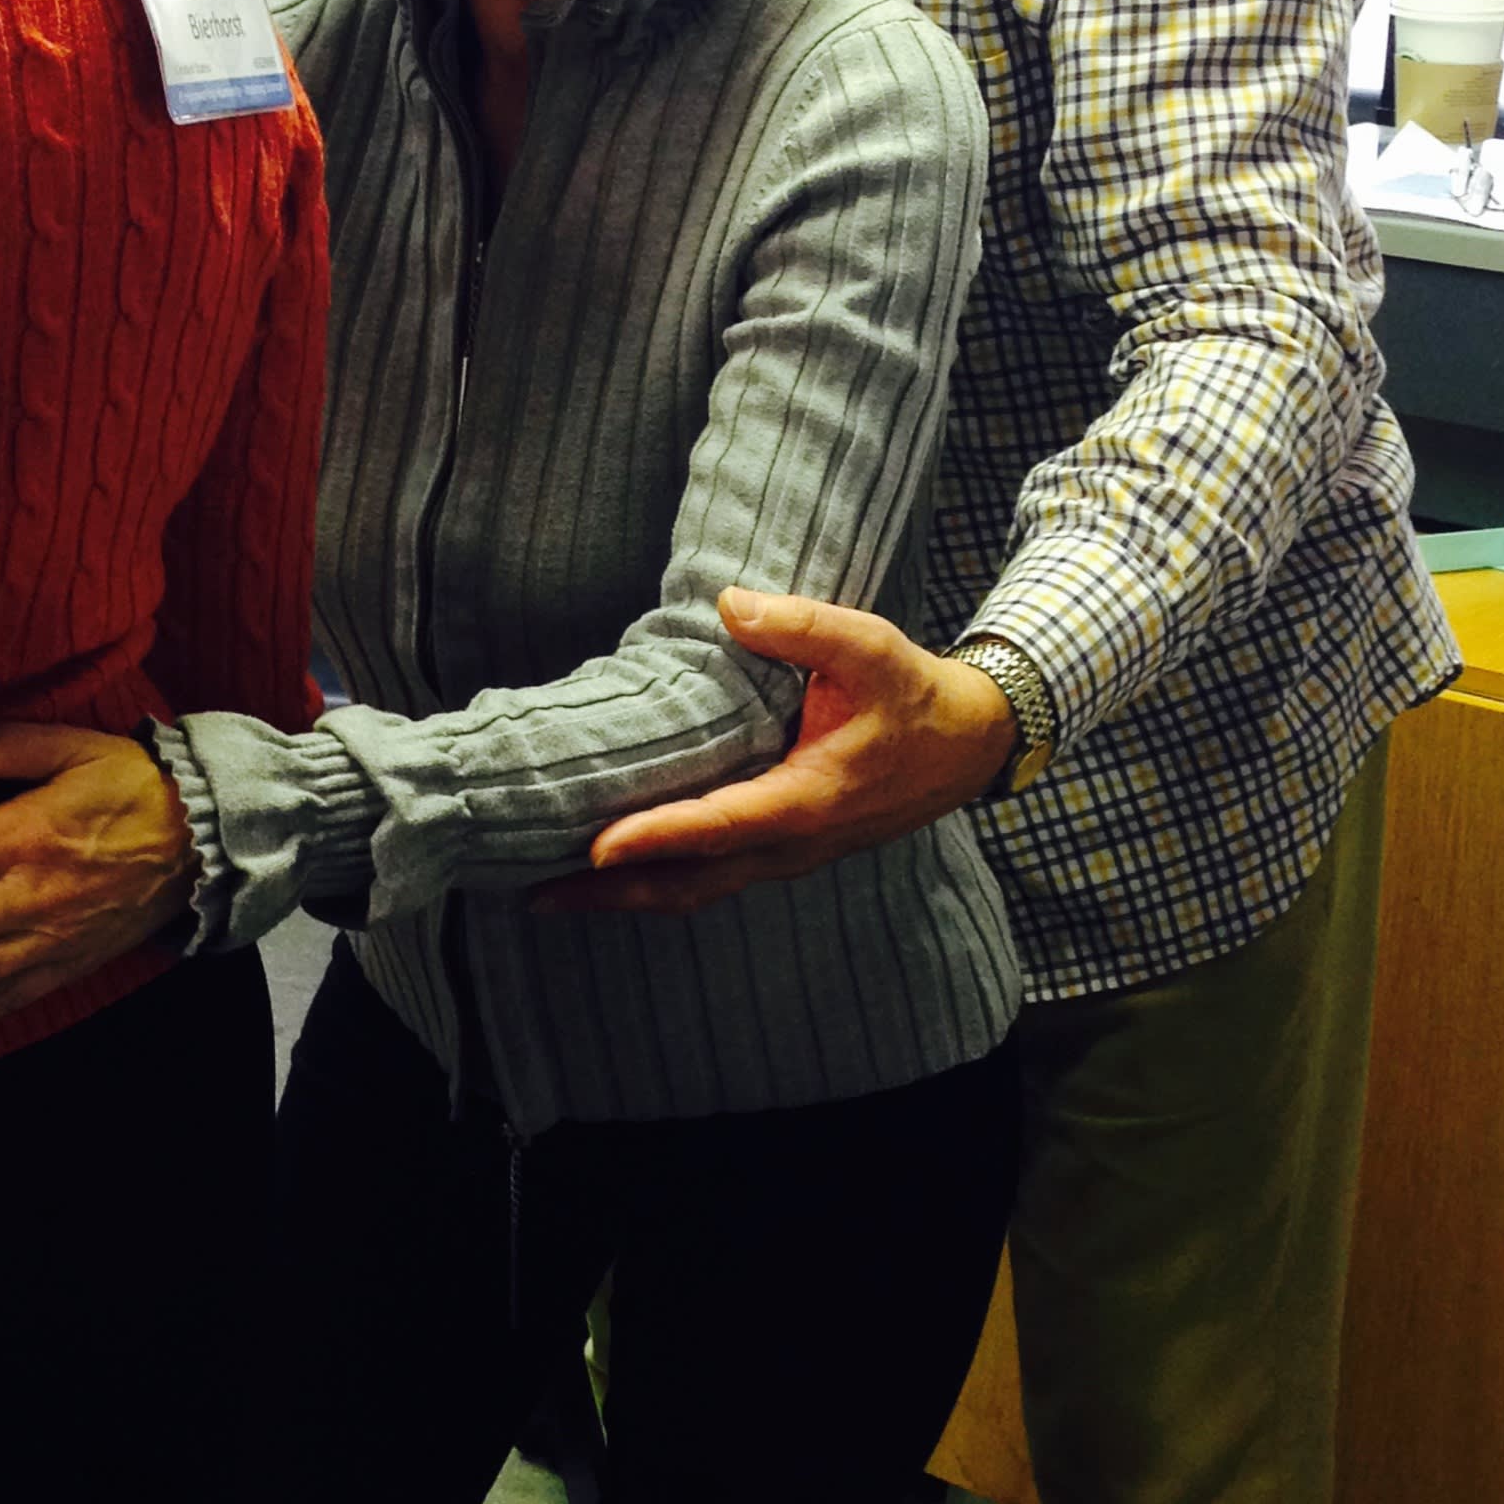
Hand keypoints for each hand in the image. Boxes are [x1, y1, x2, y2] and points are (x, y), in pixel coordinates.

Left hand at [531, 589, 1019, 916]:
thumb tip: (731, 605)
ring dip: (626, 897)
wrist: (967, 746)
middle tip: (536, 891)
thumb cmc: (913, 693)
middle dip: (613, 892)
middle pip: (691, 882)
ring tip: (550, 892)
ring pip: (697, 891)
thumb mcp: (870, 646)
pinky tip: (612, 872)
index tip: (597, 848)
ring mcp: (788, 858)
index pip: (719, 826)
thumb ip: (803, 626)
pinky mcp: (782, 854)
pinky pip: (711, 880)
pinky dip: (657, 882)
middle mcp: (793, 845)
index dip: (657, 838)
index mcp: (809, 800)